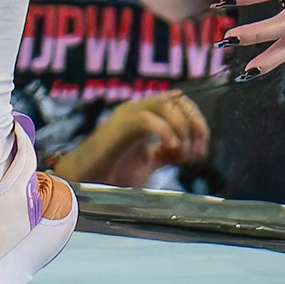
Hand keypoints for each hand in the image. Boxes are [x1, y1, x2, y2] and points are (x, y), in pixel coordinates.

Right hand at [59, 90, 209, 188]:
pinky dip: (166, 132)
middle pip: (178, 99)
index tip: (201, 152)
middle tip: (196, 153)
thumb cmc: (111, 174)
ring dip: (182, 128)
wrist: (83, 184)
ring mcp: (126, 115)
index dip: (198, 123)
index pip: (180, 102)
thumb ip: (166, 152)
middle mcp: (136, 109)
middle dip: (195, 125)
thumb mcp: (148, 163)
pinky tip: (170, 149)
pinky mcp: (118, 127)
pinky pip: (147, 119)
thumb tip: (190, 148)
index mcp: (145, 115)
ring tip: (182, 153)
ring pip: (166, 104)